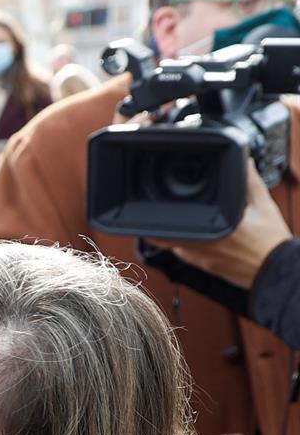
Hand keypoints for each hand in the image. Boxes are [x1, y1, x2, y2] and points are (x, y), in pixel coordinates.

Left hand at [155, 155, 290, 288]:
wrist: (277, 271)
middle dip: (161, 226)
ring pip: (175, 247)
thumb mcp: (263, 207)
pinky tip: (194, 236)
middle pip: (166, 239)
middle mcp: (201, 248)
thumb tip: (245, 163)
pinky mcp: (206, 267)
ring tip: (178, 221)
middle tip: (160, 213)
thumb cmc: (271, 241)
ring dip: (174, 235)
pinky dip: (186, 245)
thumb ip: (251, 184)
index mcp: (212, 231)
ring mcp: (201, 260)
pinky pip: (187, 255)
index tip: (156, 207)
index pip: (172, 227)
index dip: (160, 218)